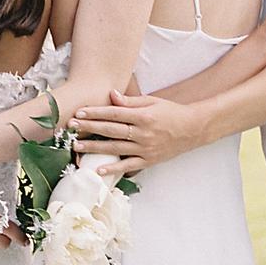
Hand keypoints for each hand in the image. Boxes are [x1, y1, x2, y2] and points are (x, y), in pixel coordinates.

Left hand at [68, 89, 200, 175]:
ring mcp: (146, 149)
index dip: (96, 113)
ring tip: (76, 147)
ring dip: (94, 148)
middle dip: (89, 128)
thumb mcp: (152, 101)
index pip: (114, 113)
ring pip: (116, 149)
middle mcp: (144, 133)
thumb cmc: (171, 112)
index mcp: (144, 116)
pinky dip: (113, 169)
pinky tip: (98, 169)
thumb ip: (130, 101)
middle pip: (111, 130)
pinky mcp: (149, 161)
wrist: (194, 129)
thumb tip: (110, 95)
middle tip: (71, 127)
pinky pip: (129, 166)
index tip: (79, 112)